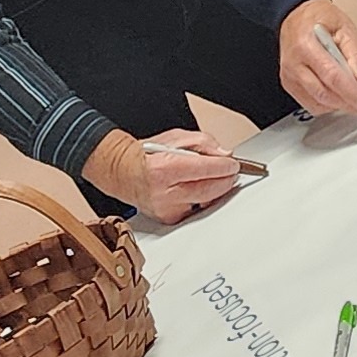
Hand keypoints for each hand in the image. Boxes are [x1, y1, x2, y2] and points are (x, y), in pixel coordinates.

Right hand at [87, 126, 243, 222]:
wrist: (123, 172)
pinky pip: (195, 210)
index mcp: (164, 168)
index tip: (233, 165)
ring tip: (216, 178)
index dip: (224, 167)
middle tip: (232, 172)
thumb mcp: (175, 138)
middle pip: (209, 190)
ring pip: (205, 203)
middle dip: (226, 181)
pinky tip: (199, 189)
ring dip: (216, 191)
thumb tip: (224, 156)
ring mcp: (166, 208)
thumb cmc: (146, 154)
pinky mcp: (168, 218)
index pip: (204, 169)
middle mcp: (164, 192)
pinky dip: (202, 200)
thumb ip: (203, 143)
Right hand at [279, 0, 356, 115]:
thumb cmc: (319, 18)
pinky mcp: (288, 84)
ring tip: (351, 98)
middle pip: (323, 93)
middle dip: (346, 103)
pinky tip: (337, 97)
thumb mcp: (344, 26)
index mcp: (307, 44)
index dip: (350, 93)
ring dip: (337, 105)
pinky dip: (326, 105)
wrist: (296, 15)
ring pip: (316, 102)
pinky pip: (309, 103)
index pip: (332, 76)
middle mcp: (294, 63)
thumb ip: (355, 52)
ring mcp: (289, 75)